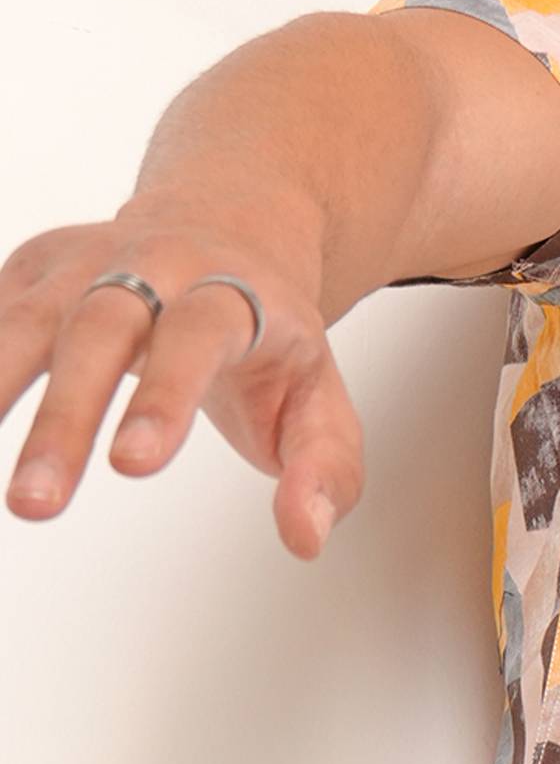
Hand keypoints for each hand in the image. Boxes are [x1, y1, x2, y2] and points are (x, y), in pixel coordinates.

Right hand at [0, 200, 364, 559]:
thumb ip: (326, 468)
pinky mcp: (31, 271)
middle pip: (100, 330)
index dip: (166, 396)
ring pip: (24, 320)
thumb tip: (306, 537)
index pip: (197, 337)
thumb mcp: (322, 396)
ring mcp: (85, 263)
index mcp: (235, 294)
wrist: (233, 225)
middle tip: (35, 507)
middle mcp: (155, 264)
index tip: (135, 466)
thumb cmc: (274, 337)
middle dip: (64, 418)